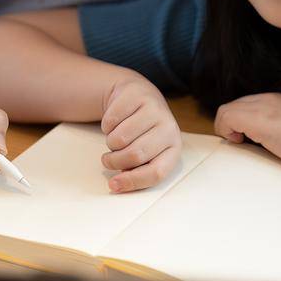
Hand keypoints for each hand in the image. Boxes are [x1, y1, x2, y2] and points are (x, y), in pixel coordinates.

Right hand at [99, 77, 181, 192]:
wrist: (138, 95)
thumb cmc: (142, 131)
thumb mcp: (147, 152)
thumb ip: (137, 169)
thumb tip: (117, 183)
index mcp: (174, 148)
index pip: (156, 172)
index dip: (133, 182)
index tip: (113, 185)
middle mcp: (169, 127)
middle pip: (135, 155)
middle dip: (115, 161)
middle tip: (108, 160)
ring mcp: (154, 108)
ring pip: (120, 138)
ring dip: (110, 143)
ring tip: (115, 138)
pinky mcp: (136, 95)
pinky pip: (111, 120)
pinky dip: (106, 125)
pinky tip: (115, 121)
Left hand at [213, 93, 280, 174]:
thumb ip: (275, 128)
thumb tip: (258, 138)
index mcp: (277, 100)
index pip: (244, 104)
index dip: (238, 122)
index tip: (245, 139)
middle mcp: (268, 98)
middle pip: (233, 105)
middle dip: (230, 124)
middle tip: (239, 141)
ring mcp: (263, 106)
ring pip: (226, 110)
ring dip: (226, 128)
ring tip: (239, 142)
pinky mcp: (259, 118)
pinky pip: (227, 117)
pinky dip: (226, 130)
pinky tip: (240, 142)